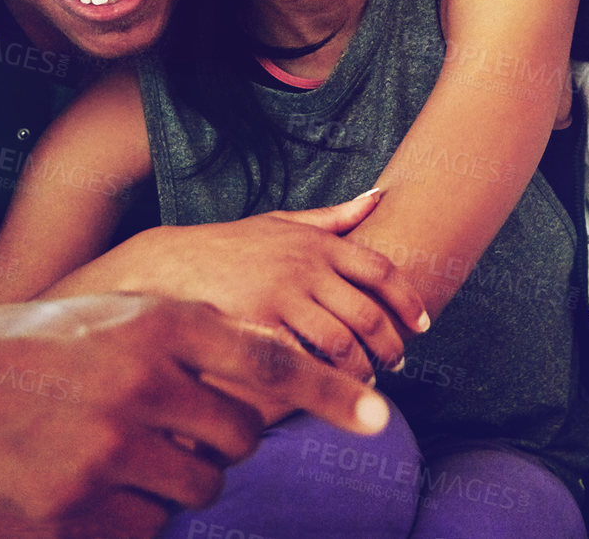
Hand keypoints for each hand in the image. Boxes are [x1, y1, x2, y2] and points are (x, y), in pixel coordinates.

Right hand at [0, 293, 388, 534]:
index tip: (377, 416)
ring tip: (127, 448)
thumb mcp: (124, 315)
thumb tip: (276, 372)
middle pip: (241, 436)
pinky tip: (92, 479)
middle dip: (226, 440)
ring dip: (182, 476)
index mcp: (161, 323)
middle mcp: (144, 380)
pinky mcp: (77, 501)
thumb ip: (197, 337)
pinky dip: (136, 509)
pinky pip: (150, 521)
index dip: (330, 392)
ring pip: (201, 484)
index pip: (271, 360)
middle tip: (178, 426)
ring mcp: (110, 444)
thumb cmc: (43, 343)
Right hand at [46, 190, 429, 381]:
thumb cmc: (227, 247)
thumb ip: (332, 217)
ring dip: (362, 371)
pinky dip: (323, 382)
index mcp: (315, 243)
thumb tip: (380, 196)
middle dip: (391, 344)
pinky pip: (304, 361)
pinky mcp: (255, 328)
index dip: (409, 300)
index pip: (381, 270)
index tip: (423, 326)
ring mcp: (280, 298)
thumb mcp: (279, 221)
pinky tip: (326, 392)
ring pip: (342, 343)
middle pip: (368, 313)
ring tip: (367, 384)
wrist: (165, 266)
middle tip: (398, 363)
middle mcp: (304, 267)